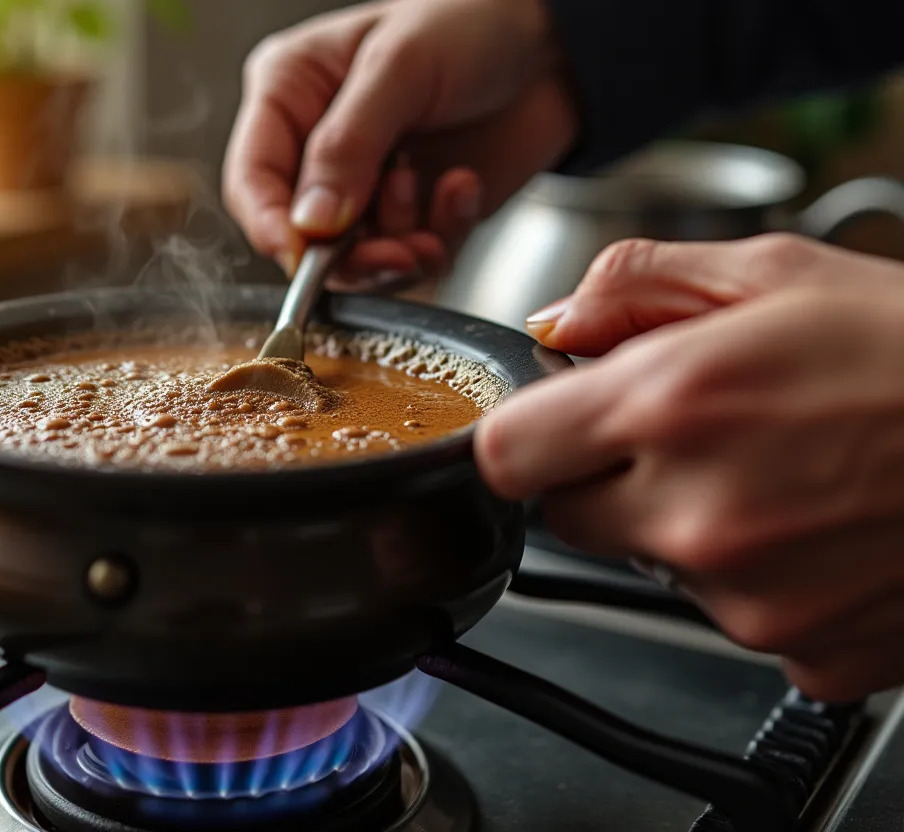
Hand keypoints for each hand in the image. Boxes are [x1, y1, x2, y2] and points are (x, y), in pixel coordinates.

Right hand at [222, 0, 576, 290]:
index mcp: (291, 94)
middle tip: (398, 250)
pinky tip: (463, 187)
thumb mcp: (400, 67)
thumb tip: (310, 224)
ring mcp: (368, 188)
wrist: (559, 47)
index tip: (304, 255)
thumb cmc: (472, 23)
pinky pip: (412, 259)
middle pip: (301, 236)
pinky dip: (441, 235)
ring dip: (401, 247)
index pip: (252, 180)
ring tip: (440, 196)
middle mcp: (319, 149)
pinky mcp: (415, 216)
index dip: (271, 226)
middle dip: (351, 253)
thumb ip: (348, 145)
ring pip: (356, 261)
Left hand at [478, 234, 903, 700]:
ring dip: (689, 528)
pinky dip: (761, 581)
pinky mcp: (802, 650)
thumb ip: (637, 285)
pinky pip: (735, 617)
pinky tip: (821, 529)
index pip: (505, 454)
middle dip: (607, 479)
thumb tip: (557, 321)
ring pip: (655, 568)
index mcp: (673, 405)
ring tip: (782, 476)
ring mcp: (749, 596)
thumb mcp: (776, 272)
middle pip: (569, 519)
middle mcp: (698, 513)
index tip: (553, 426)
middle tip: (693, 440)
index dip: (524, 436)